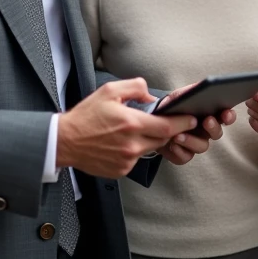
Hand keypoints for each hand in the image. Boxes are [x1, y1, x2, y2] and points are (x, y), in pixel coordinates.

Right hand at [57, 78, 196, 177]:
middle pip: (162, 139)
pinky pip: (137, 159)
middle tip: (163, 122)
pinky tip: (120, 143)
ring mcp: (127, 160)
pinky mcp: (121, 171)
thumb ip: (135, 87)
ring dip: (149, 140)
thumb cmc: (86, 116)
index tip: (191, 119)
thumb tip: (151, 96)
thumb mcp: (110, 91)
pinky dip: (134, 151)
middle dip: (166, 130)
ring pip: (150, 149)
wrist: (65, 141)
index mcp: (131, 123)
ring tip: (132, 131)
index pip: (168, 126)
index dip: (183, 123)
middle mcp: (132, 144)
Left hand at [155, 83, 236, 164]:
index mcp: (208, 115)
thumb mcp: (178, 96)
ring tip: (179, 135)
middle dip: (213, 128)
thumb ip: (190, 91)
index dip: (229, 116)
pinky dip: (180, 151)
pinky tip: (172, 144)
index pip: (225, 116)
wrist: (152, 121)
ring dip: (192, 140)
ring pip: (202, 146)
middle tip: (206, 121)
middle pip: (217, 133)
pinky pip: (186, 157)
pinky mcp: (183, 155)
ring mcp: (195, 144)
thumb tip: (202, 85)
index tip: (226, 113)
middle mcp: (205, 131)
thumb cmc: (170, 108)